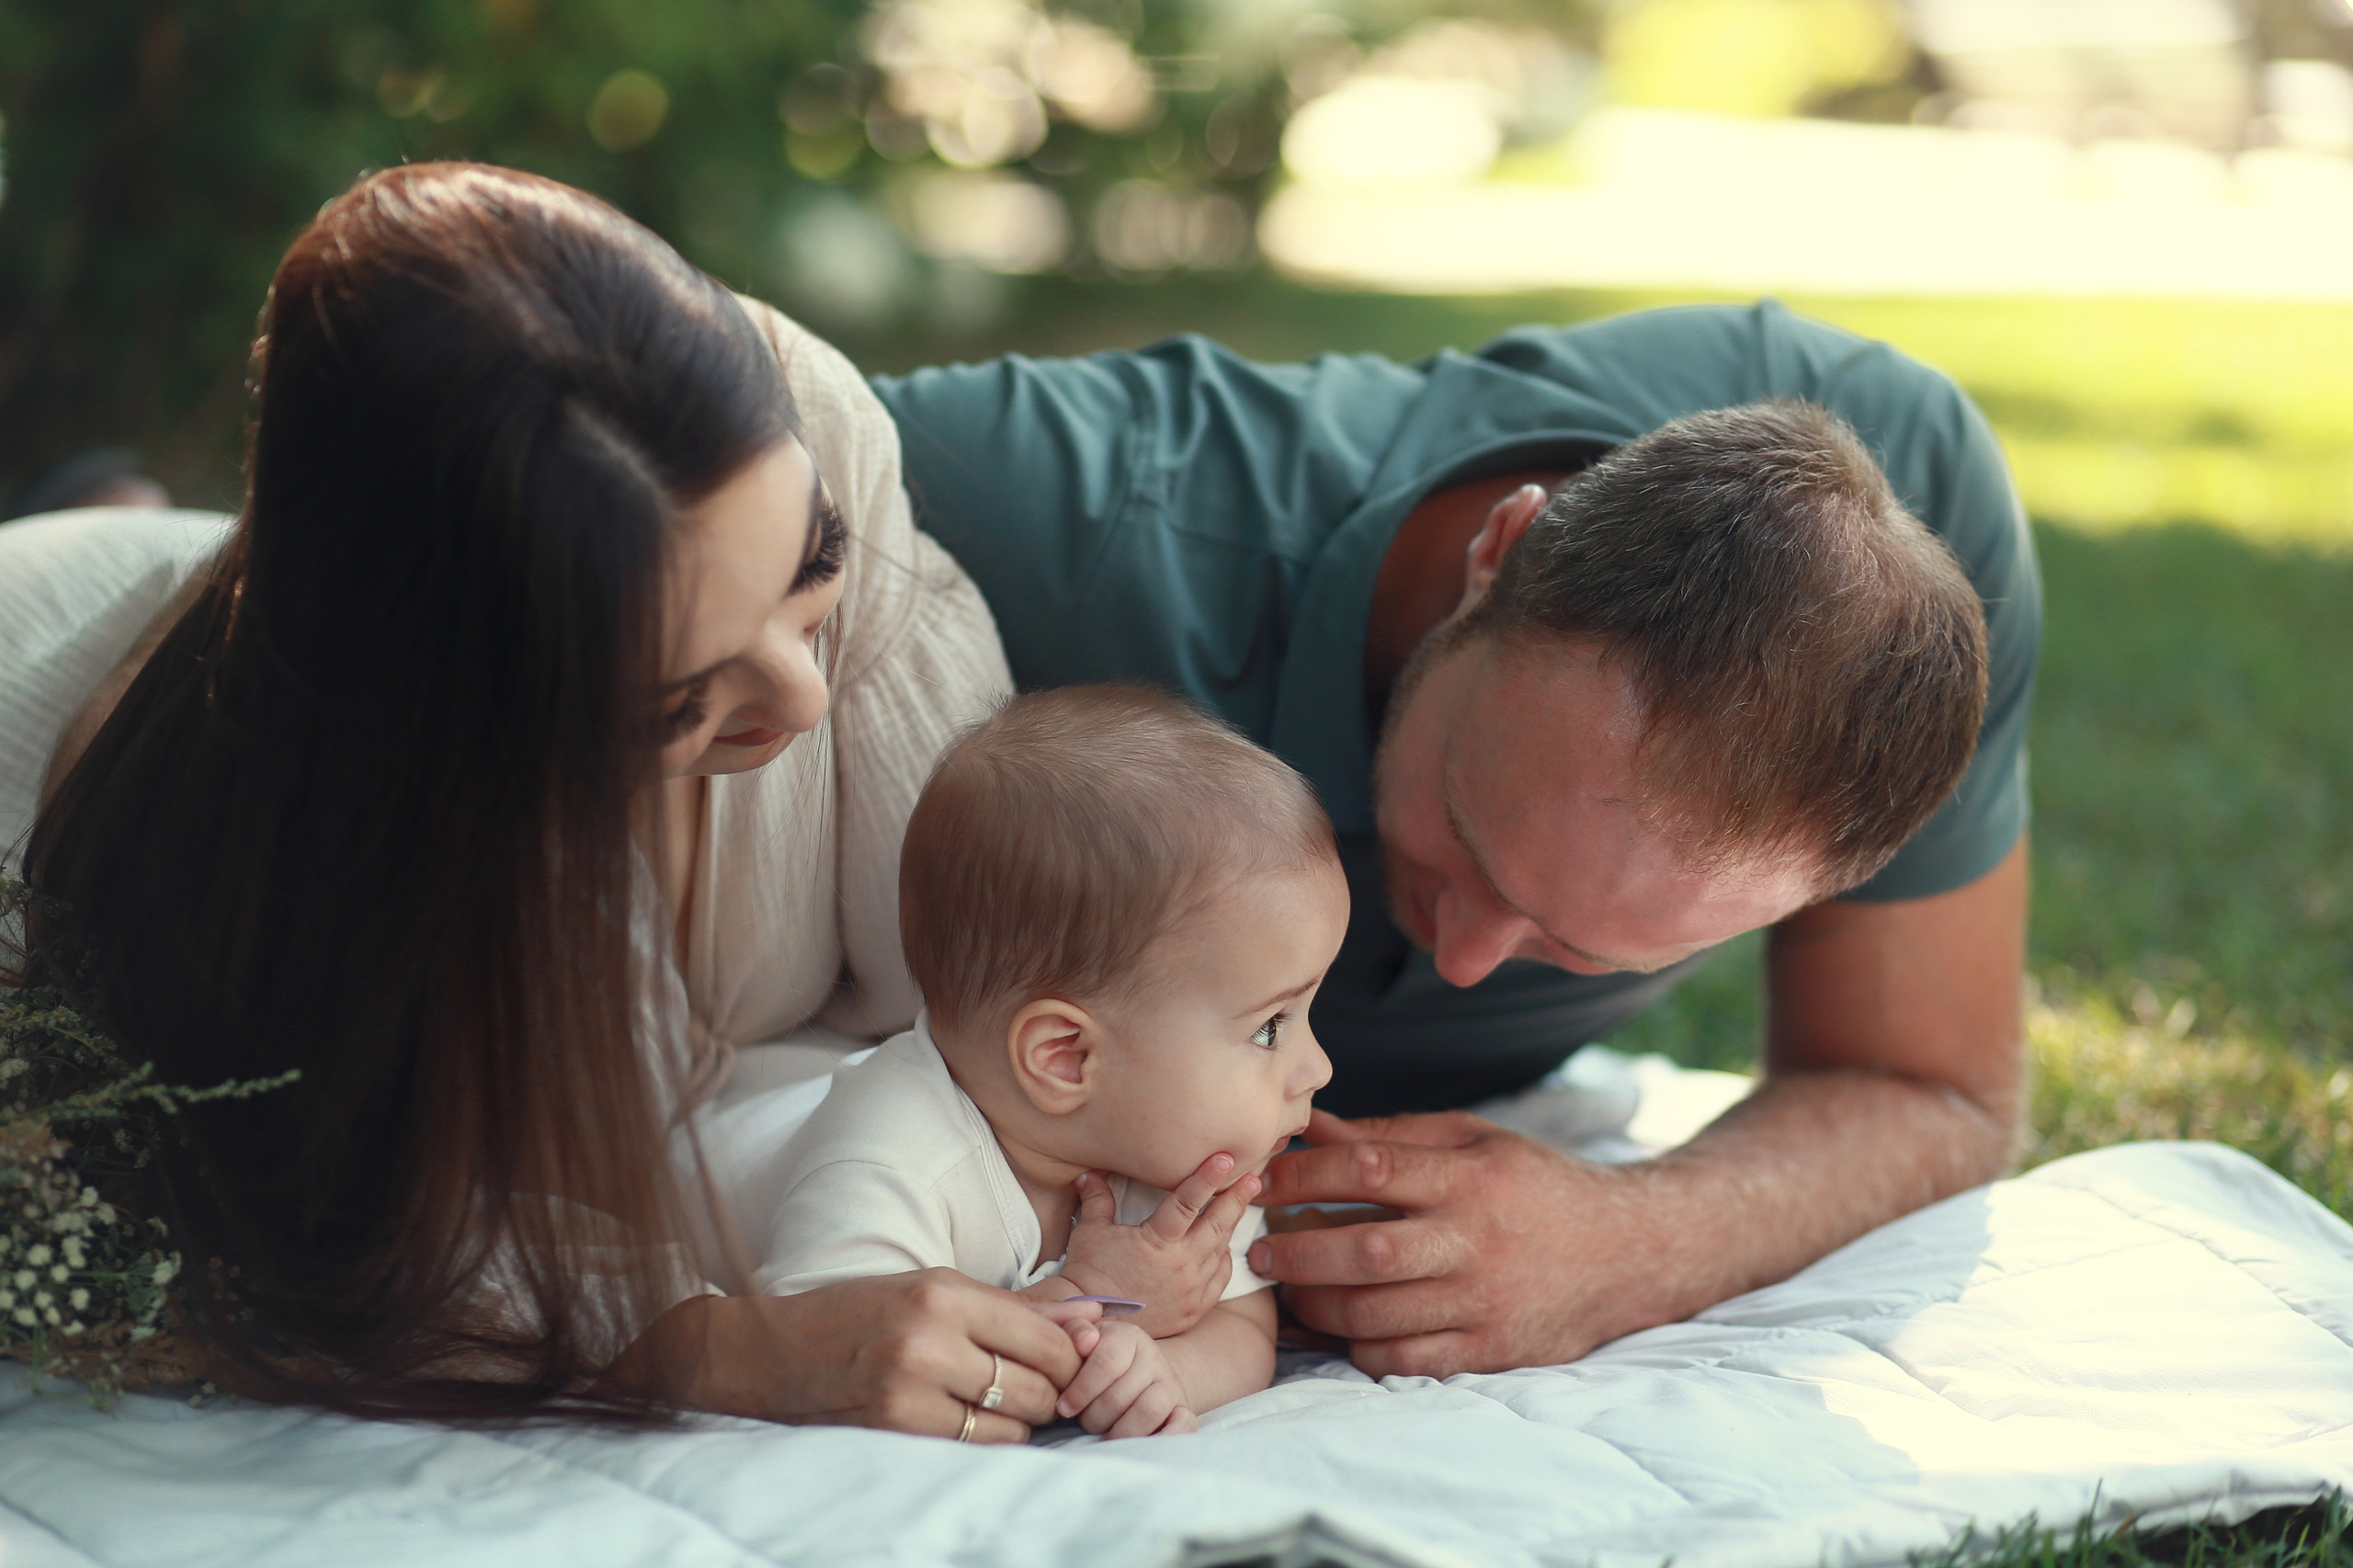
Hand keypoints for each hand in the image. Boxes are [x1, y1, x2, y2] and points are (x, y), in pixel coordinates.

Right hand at [604, 1268, 1101, 1442]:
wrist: (771, 1353)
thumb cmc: (859, 1312)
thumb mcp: (934, 1288)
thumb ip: (1014, 1307)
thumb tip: (1090, 1318)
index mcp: (941, 1293)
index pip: (1042, 1335)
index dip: (1072, 1353)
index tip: (1077, 1357)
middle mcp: (929, 1341)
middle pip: (1036, 1383)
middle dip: (1052, 1390)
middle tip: (1046, 1385)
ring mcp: (910, 1392)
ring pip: (1012, 1423)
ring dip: (1021, 1418)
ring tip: (1003, 1400)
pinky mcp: (895, 1431)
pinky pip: (975, 1444)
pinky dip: (987, 1437)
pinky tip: (972, 1418)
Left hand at [1055, 1319, 1196, 1438]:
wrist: (1142, 1371)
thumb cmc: (1099, 1358)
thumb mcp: (1086, 1338)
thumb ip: (1075, 1332)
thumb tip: (1085, 1342)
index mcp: (1128, 1336)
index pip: (1106, 1362)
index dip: (1081, 1390)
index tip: (1064, 1408)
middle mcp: (1154, 1358)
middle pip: (1120, 1396)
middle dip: (1094, 1417)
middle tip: (1083, 1422)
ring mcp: (1171, 1385)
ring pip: (1147, 1412)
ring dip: (1119, 1432)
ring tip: (1104, 1435)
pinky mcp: (1184, 1410)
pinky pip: (1182, 1427)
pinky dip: (1161, 1440)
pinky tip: (1135, 1445)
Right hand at [1058, 1153, 1259, 1337]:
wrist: (1092, 1322)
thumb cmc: (1088, 1274)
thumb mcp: (1090, 1232)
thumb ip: (1097, 1200)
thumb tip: (1088, 1174)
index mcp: (1158, 1241)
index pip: (1188, 1201)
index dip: (1207, 1177)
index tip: (1225, 1158)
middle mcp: (1181, 1264)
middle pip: (1217, 1225)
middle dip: (1236, 1199)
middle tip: (1253, 1179)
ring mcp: (1191, 1289)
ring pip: (1220, 1251)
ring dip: (1229, 1227)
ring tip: (1239, 1206)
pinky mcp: (1193, 1310)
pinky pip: (1218, 1280)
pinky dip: (1223, 1261)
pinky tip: (1223, 1249)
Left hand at [1250, 1108, 1641, 1378]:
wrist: (1630, 1250)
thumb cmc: (1538, 1185)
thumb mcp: (1476, 1140)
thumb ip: (1394, 1136)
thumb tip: (1313, 1127)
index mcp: (1468, 1177)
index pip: (1368, 1169)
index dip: (1302, 1174)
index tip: (1262, 1179)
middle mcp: (1474, 1241)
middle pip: (1364, 1251)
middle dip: (1295, 1250)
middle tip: (1258, 1249)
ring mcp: (1483, 1301)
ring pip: (1377, 1314)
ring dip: (1317, 1305)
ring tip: (1289, 1290)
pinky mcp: (1491, 1349)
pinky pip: (1407, 1361)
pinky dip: (1362, 1350)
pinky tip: (1342, 1330)